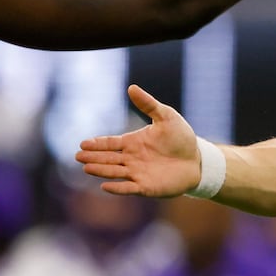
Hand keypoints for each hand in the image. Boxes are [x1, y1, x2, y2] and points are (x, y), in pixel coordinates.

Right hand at [76, 85, 200, 197]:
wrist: (198, 160)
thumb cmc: (181, 138)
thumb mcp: (166, 116)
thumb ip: (148, 104)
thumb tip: (131, 87)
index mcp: (133, 142)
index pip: (110, 143)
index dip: (97, 144)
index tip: (83, 143)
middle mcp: (132, 159)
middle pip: (108, 158)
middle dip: (93, 157)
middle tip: (78, 156)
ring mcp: (138, 173)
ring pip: (115, 172)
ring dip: (101, 170)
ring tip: (86, 168)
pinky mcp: (147, 187)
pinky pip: (129, 188)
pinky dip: (117, 188)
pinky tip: (105, 186)